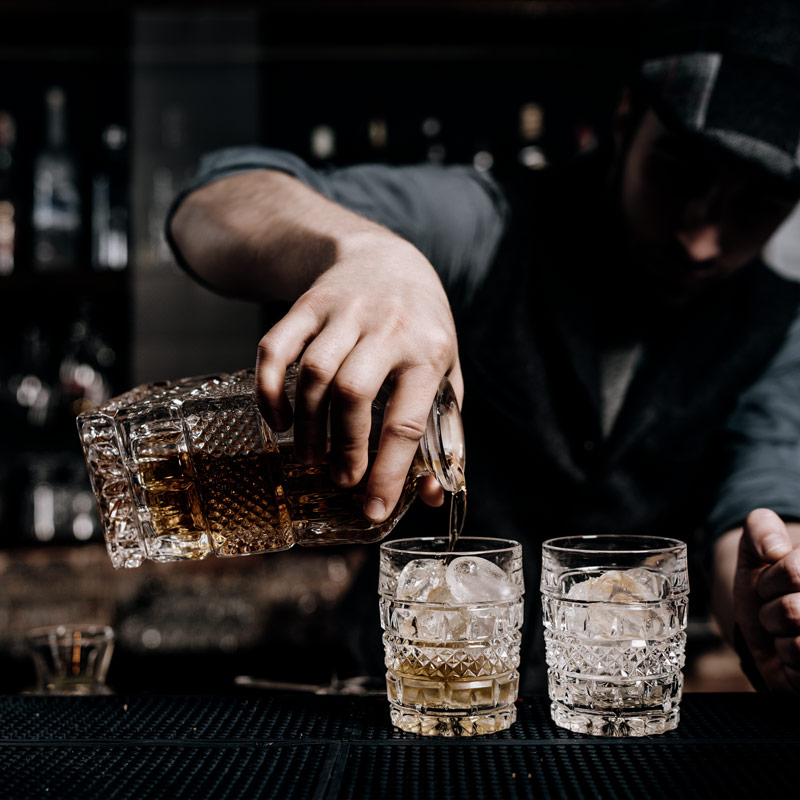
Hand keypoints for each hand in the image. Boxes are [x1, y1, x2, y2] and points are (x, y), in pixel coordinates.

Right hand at [255, 230, 462, 521]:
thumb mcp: (446, 372)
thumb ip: (443, 430)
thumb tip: (431, 495)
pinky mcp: (307, 304)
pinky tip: (278, 422)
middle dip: (343, 445)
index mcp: (429, 350)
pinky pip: (275, 348)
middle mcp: (387, 327)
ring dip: (307, 425)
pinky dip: (269, 390)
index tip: (373, 509)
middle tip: (340, 479)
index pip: (405, 420)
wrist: (387, 260)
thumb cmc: (421, 329)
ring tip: (310, 458)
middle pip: (353, 392)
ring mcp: (343, 311)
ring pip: (313, 373)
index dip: (388, 472)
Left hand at [734, 508, 799, 691]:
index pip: (795, 573)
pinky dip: (786, 660)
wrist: (763, 624)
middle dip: (771, 610)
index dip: (770, 580)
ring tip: (786, 629)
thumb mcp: (756, 550)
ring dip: (778, 636)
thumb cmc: (765, 585)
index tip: (771, 583)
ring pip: (798, 642)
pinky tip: (793, 650)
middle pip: (793, 611)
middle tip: (777, 608)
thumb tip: (774, 548)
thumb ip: (760, 527)